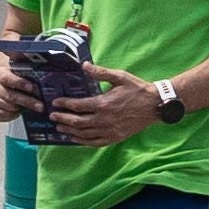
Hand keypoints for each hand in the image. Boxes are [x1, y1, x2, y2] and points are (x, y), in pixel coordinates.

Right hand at [0, 36, 34, 126]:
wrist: (5, 81)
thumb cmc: (16, 72)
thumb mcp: (20, 60)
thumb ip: (24, 54)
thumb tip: (36, 49)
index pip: (8, 78)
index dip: (20, 84)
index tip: (33, 88)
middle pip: (10, 96)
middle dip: (27, 101)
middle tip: (40, 105)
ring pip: (7, 107)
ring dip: (21, 109)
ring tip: (34, 108)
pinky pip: (1, 115)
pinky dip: (11, 115)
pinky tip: (19, 112)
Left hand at [44, 68, 160, 146]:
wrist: (155, 105)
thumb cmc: (138, 89)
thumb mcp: (119, 76)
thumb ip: (100, 73)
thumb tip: (84, 66)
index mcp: (104, 104)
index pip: (78, 106)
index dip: (65, 105)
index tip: (56, 103)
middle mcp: (104, 120)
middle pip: (78, 122)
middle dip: (63, 119)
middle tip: (52, 117)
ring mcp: (110, 131)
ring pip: (85, 134)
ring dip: (70, 132)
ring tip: (60, 128)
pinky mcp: (115, 138)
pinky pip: (95, 143)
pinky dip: (84, 141)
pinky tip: (77, 139)